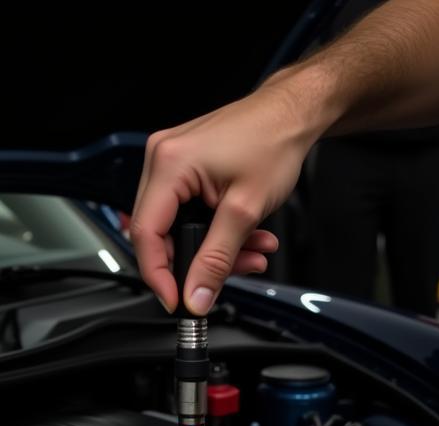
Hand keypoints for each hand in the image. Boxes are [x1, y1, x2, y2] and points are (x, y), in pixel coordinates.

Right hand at [130, 81, 317, 315]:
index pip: (146, 234)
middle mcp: (162, 159)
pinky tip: (243, 237)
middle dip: (195, 261)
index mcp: (169, 164)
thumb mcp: (245, 211)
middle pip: (160, 234)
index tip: (175, 299)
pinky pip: (188, 213)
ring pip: (178, 228)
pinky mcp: (184, 168)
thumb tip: (196, 296)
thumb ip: (217, 261)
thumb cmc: (274, 140)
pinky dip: (214, 231)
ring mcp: (171, 162)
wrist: (292, 113)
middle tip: (222, 277)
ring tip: (249, 253)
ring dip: (213, 249)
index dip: (158, 275)